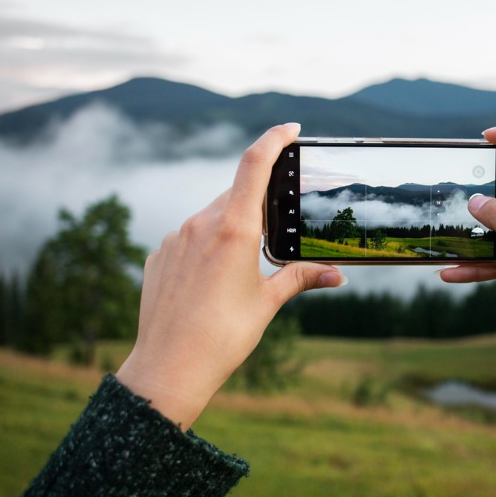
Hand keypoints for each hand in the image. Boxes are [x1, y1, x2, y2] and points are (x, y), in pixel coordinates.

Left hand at [116, 123, 344, 428]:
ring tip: (242, 270)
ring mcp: (175, 239)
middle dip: (257, 204)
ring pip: (210, 217)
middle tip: (276, 228)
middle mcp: (200, 224)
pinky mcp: (159, 256)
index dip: (274, 139)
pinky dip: (206, 247)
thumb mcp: (268, 303)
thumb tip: (337, 275)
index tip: (290, 128)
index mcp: (233, 228)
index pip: (254, 165)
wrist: (169, 368)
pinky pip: (188, 239)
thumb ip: (301, 278)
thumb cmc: (223, 336)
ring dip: (231, 228)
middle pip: (235, 195)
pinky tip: (212, 283)